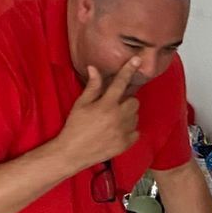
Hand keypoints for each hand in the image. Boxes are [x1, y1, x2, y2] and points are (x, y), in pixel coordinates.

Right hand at [56, 58, 140, 175]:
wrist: (73, 152)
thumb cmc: (75, 126)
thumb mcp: (81, 104)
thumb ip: (92, 87)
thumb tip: (94, 68)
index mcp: (106, 105)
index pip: (121, 83)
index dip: (129, 69)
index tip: (137, 60)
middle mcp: (118, 117)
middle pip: (134, 101)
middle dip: (126, 101)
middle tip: (114, 105)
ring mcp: (124, 132)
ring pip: (135, 116)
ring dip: (128, 115)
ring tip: (113, 120)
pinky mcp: (126, 144)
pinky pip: (136, 132)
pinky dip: (130, 130)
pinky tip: (117, 131)